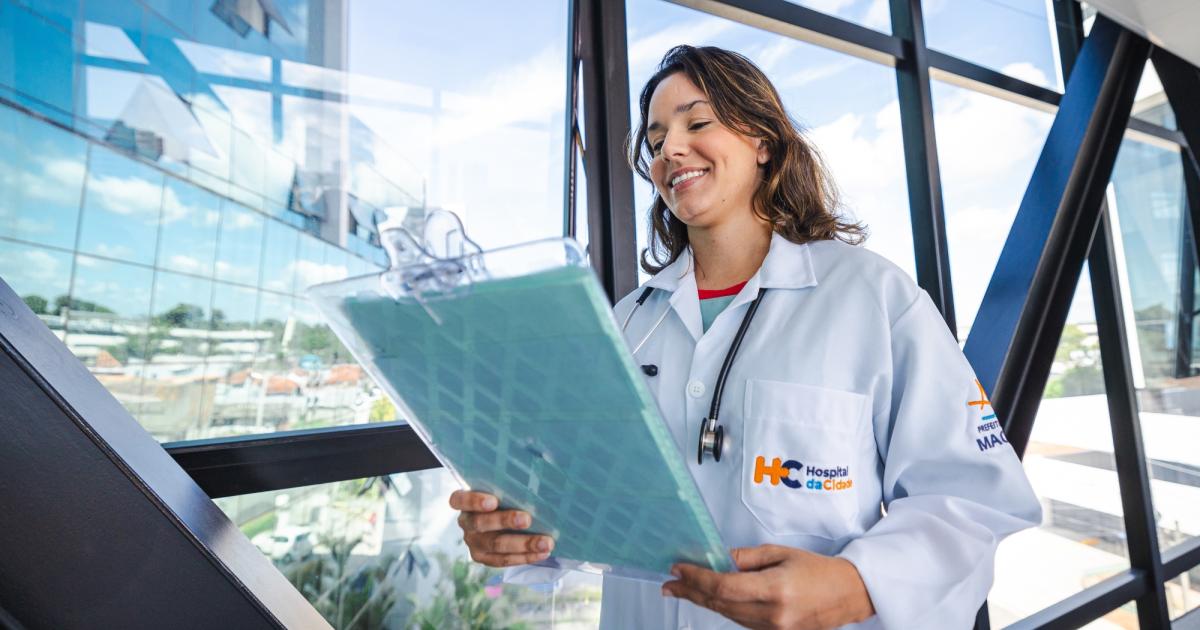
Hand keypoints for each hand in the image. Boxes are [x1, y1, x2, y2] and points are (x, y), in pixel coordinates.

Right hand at [448, 490, 554, 567]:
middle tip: (527, 519)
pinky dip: (525, 557)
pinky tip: (542, 553)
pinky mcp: (483, 558)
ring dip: (523, 544)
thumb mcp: (501, 489)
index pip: (459, 500)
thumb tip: (538, 483)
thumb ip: (509, 487)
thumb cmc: (504, 497)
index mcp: (463, 501)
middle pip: (481, 523)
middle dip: (505, 521)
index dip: (474, 501)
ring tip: (545, 543)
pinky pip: (504, 560)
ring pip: (496, 545)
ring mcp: (473, 542)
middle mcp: (466, 522)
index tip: (493, 501)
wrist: (502, 520)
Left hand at [661, 544, 873, 629]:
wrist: (848, 594)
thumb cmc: (819, 570)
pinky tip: (712, 598)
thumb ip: (746, 558)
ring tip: (684, 590)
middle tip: (670, 584)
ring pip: (728, 615)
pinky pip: (742, 622)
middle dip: (692, 592)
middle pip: (721, 604)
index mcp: (775, 589)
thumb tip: (717, 559)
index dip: (696, 579)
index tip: (679, 570)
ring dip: (704, 601)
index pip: (723, 587)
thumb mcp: (781, 553)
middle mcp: (773, 615)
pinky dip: (725, 608)